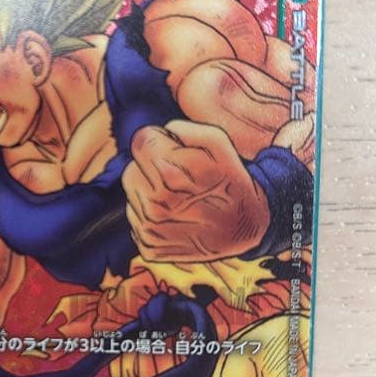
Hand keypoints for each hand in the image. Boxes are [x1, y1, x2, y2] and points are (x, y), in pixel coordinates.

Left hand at [123, 120, 270, 261]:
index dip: (157, 141)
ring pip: (132, 195)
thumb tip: (159, 133)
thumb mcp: (218, 143)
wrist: (244, 228)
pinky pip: (135, 219)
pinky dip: (150, 216)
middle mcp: (157, 204)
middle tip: (177, 176)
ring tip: (178, 198)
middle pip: (130, 169)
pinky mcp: (148, 247)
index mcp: (170, 174)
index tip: (172, 150)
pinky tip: (175, 217)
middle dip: (150, 168)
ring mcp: (150, 229)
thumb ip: (183, 129)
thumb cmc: (230, 181)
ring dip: (149, 192)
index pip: (139, 142)